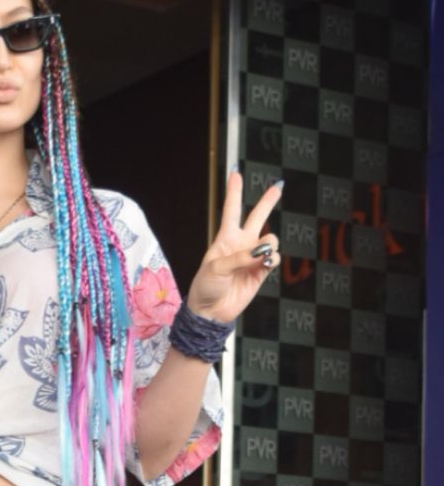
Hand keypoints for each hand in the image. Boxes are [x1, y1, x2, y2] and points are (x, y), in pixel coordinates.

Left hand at [185, 170, 282, 324]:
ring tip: (261, 255)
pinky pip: (274, 258)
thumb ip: (239, 257)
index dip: (234, 192)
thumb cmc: (206, 286)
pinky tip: (267, 263)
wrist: (211, 311)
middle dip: (268, 202)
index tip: (236, 173)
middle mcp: (241, 244)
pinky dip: (274, 258)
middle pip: (257, 217)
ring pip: (270, 239)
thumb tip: (262, 251)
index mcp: (225, 238)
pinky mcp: (261, 272)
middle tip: (278, 186)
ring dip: (269, 243)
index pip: (231, 210)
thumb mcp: (216, 268)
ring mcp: (252, 257)